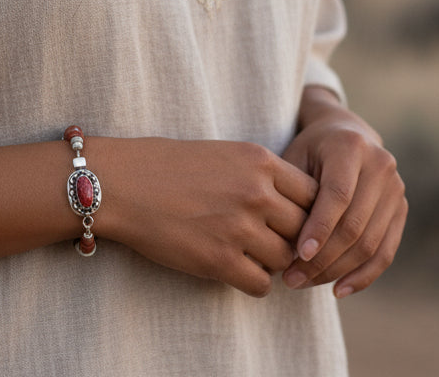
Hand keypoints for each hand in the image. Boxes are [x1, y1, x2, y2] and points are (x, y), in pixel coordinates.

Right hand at [94, 137, 317, 297]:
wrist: (123, 182)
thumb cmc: (170, 165)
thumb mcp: (226, 153)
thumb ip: (264, 176)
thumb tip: (298, 208)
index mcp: (260, 161)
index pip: (315, 195)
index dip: (309, 211)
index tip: (294, 219)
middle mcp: (256, 192)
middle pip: (305, 229)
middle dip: (295, 239)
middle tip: (276, 242)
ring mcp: (239, 227)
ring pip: (286, 259)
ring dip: (273, 261)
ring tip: (252, 254)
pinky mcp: (219, 260)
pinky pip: (261, 284)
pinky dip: (254, 281)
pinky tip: (236, 268)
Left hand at [280, 87, 406, 297]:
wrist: (343, 134)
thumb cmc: (308, 151)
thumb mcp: (294, 158)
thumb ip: (291, 192)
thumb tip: (283, 244)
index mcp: (350, 145)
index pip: (338, 195)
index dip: (319, 228)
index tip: (297, 256)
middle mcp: (380, 164)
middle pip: (355, 224)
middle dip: (323, 258)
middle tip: (292, 278)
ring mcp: (396, 188)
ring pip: (370, 243)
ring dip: (337, 271)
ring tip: (305, 283)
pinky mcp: (402, 208)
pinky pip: (386, 252)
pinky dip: (363, 276)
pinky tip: (339, 290)